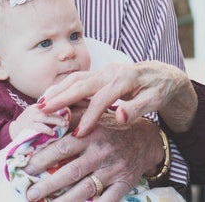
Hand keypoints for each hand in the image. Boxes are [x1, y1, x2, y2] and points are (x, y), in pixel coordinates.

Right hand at [9, 104, 70, 139]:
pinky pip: (39, 127)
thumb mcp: (37, 114)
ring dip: (56, 121)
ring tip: (64, 125)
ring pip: (45, 117)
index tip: (69, 111)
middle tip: (67, 121)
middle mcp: (34, 110)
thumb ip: (48, 114)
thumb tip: (65, 115)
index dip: (61, 105)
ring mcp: (30, 118)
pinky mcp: (28, 126)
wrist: (13, 130)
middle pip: (49, 109)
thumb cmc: (28, 123)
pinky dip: (46, 129)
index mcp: (38, 106)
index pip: (51, 103)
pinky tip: (52, 133)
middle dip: (60, 115)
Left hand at [23, 114, 161, 201]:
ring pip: (85, 189)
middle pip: (71, 171)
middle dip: (48, 184)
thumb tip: (46, 109)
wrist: (147, 139)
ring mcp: (114, 170)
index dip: (43, 158)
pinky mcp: (124, 184)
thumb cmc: (113, 127)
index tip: (26, 167)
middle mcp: (102, 152)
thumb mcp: (96, 114)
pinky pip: (107, 200)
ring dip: (63, 200)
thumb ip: (73, 113)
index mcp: (93, 133)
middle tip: (30, 193)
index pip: (63, 147)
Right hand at [39, 60, 196, 134]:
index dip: (89, 117)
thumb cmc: (160, 89)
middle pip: (81, 84)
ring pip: (76, 79)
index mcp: (124, 78)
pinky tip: (52, 98)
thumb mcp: (155, 100)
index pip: (102, 99)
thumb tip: (121, 118)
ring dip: (58, 90)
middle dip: (61, 98)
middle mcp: (111, 71)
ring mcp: (104, 70)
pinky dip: (63, 88)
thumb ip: (138, 108)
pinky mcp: (100, 74)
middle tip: (42, 111)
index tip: (78, 134)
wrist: (164, 75)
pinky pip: (78, 80)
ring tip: (40, 104)